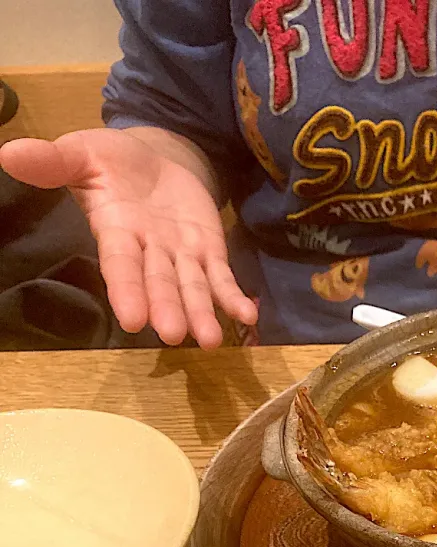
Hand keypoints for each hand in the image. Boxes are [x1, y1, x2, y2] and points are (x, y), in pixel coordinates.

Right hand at [0, 129, 256, 348]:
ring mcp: (181, 255)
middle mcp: (150, 252)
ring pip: (192, 289)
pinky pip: (222, 277)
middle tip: (173, 335)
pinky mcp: (208, 250)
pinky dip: (234, 297)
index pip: (120, 265)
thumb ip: (54, 161)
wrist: (154, 156)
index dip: (126, 290)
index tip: (131, 319)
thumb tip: (8, 154)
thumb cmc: (112, 160)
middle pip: (159, 284)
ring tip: (211, 340)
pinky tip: (248, 315)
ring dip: (201, 313)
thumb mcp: (82, 152)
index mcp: (116, 232)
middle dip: (167, 308)